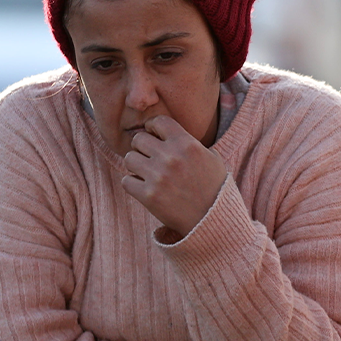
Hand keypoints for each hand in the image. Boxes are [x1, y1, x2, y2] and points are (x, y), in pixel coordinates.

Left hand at [121, 115, 226, 235]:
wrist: (213, 219)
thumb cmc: (214, 186)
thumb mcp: (211, 157)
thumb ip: (189, 142)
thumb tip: (167, 133)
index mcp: (187, 144)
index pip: (158, 122)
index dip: (153, 127)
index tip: (154, 135)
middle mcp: (171, 157)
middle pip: (139, 139)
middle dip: (143, 147)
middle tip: (149, 157)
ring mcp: (158, 177)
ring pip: (129, 158)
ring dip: (136, 165)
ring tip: (146, 172)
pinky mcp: (148, 196)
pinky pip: (126, 181)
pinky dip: (133, 183)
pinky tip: (144, 187)